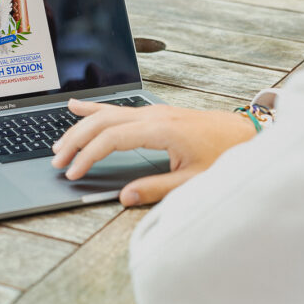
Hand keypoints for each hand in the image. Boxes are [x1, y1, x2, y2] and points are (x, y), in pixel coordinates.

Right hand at [51, 99, 255, 206]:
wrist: (246, 135)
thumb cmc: (225, 157)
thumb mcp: (193, 181)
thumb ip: (157, 188)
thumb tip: (125, 197)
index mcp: (160, 130)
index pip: (111, 138)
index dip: (88, 155)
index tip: (73, 171)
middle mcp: (152, 115)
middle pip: (102, 122)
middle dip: (75, 141)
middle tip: (57, 161)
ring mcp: (152, 111)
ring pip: (106, 114)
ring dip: (80, 128)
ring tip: (59, 144)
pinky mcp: (154, 113)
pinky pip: (117, 108)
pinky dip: (94, 108)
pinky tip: (76, 107)